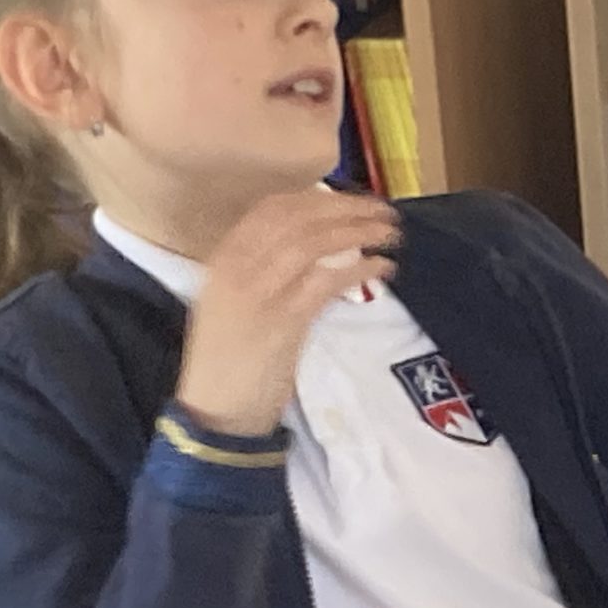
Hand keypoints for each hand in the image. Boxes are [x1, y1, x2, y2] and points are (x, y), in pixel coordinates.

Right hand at [173, 191, 399, 435]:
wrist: (217, 408)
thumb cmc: (230, 359)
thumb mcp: (236, 302)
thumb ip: (264, 271)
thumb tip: (313, 246)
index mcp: (224, 258)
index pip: (272, 208)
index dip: (316, 198)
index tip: (349, 198)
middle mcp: (238, 266)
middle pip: (297, 217)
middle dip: (345, 208)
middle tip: (382, 210)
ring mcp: (260, 291)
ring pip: (313, 242)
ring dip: (358, 232)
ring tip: (390, 234)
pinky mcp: (284, 319)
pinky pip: (327, 281)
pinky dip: (359, 269)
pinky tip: (382, 267)